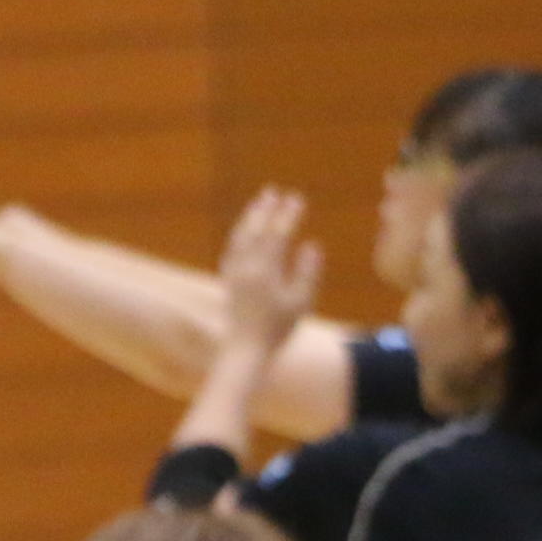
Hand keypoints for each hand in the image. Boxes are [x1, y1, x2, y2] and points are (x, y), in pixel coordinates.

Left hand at [214, 188, 322, 351]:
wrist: (245, 349)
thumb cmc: (277, 328)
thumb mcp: (300, 302)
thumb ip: (307, 272)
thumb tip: (312, 245)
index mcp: (265, 271)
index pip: (277, 234)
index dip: (288, 215)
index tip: (297, 198)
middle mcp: (246, 269)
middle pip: (255, 231)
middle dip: (265, 209)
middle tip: (273, 191)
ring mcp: (235, 274)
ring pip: (239, 239)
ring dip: (249, 218)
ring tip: (258, 203)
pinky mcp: (229, 282)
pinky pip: (231, 251)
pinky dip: (238, 236)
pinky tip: (244, 231)